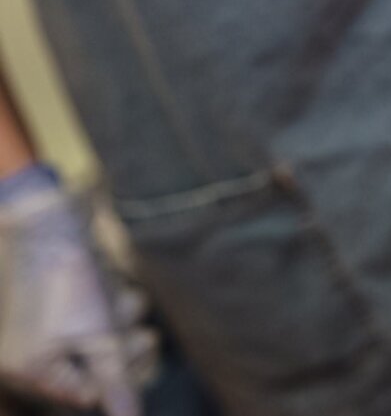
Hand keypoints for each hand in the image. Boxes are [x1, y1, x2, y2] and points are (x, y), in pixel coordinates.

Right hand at [0, 166, 155, 415]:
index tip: (140, 351)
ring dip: (121, 315)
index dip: (121, 376)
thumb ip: (117, 379)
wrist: (50, 217)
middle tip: (137, 332)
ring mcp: (49, 326)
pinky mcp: (68, 298)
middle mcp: (33, 353)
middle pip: (102, 367)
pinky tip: (105, 278)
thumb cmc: (69, 279)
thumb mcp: (98, 335)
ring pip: (109, 334)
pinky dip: (112, 296)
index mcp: (30, 371)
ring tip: (112, 296)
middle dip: (124, 345)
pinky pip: (103, 309)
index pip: (89, 394)